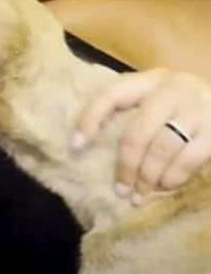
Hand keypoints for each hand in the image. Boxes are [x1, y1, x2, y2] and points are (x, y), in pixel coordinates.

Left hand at [73, 69, 210, 201]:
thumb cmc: (185, 105)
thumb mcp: (158, 99)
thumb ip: (132, 112)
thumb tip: (85, 145)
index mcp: (150, 80)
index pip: (111, 95)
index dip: (90, 120)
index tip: (75, 146)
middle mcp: (173, 88)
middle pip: (137, 131)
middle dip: (126, 165)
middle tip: (120, 190)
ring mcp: (198, 108)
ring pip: (161, 148)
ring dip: (148, 176)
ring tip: (140, 194)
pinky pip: (188, 159)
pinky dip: (173, 176)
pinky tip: (165, 186)